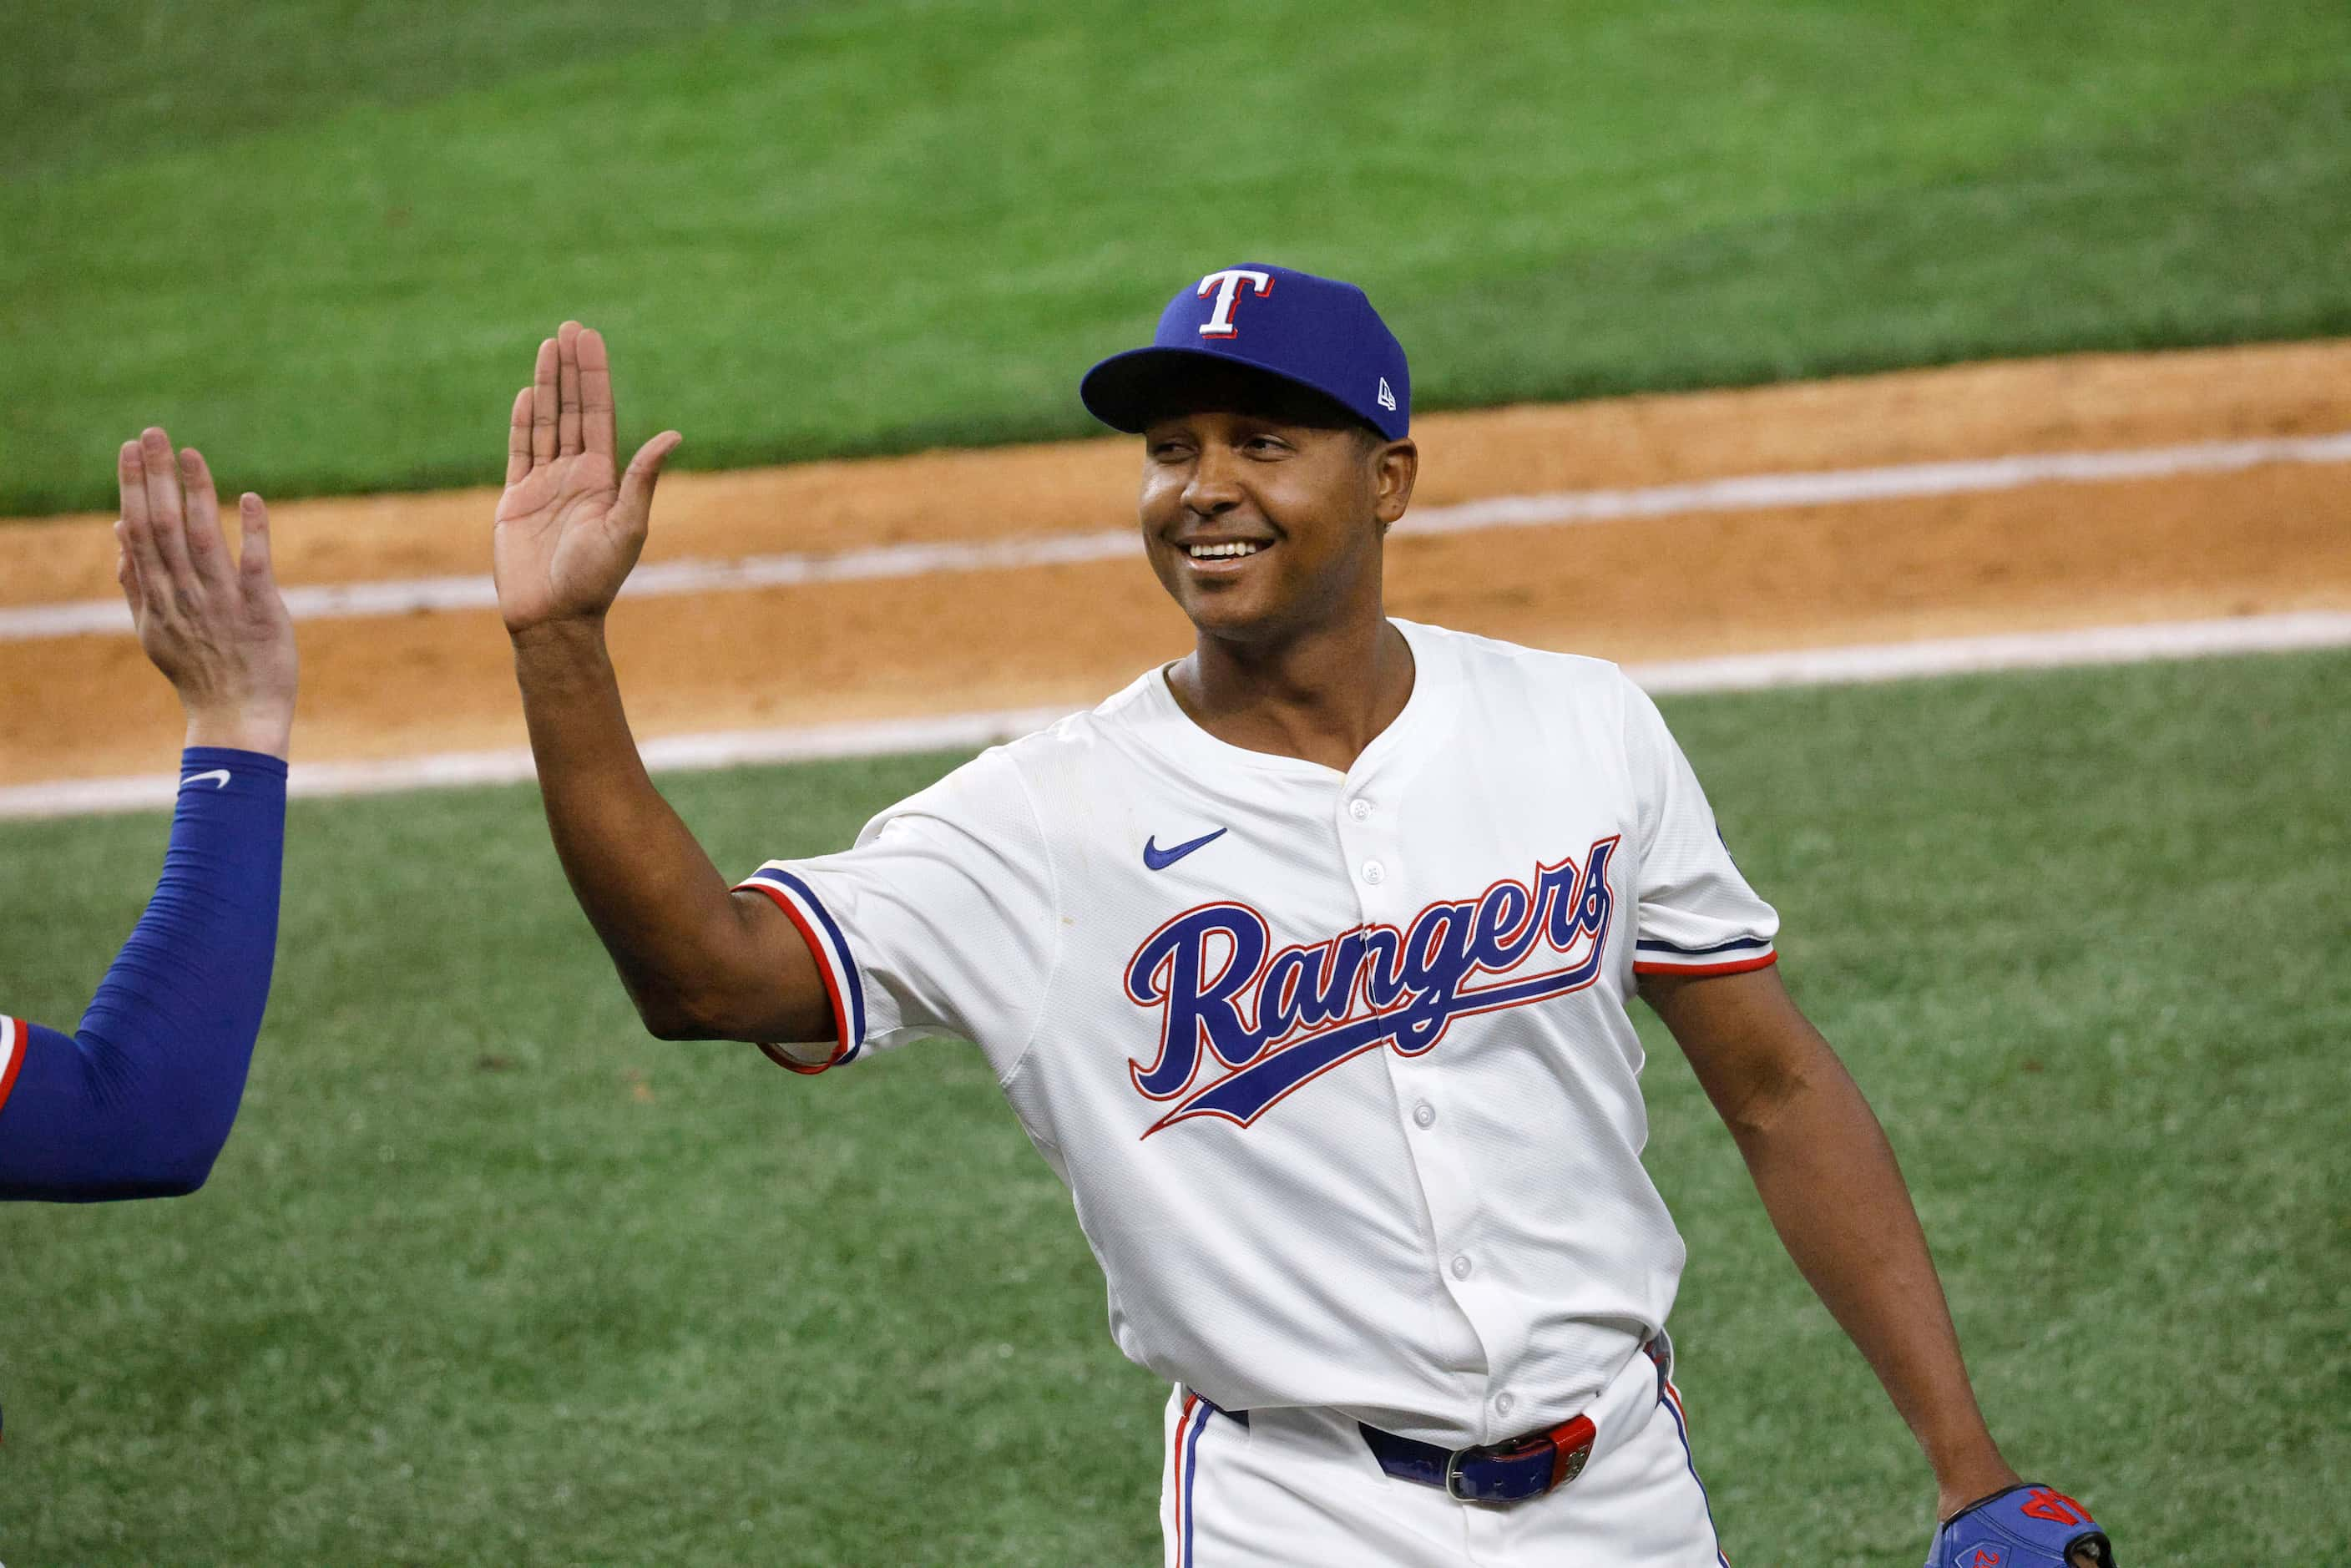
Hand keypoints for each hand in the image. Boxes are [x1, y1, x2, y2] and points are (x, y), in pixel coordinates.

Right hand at [115, 429, 297, 758]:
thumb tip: (119, 532)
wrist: (236, 717)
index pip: (139, 531)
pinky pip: (255, 566)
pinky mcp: (260, 612)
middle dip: (155, 477)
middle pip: (164, 527)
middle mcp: (184, 594)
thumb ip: (135, 582)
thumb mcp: (154, 630)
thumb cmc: (199, 672)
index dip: (133, 488)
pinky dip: (253, 531)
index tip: (129, 450)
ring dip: (196, 493)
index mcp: (158, 596)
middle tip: (151, 433)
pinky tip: (250, 498)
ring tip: (190, 453)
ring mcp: (222, 602)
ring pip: (203, 539)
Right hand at [493, 321, 680, 635]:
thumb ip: (642, 479)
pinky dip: (523, 422)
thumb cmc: (594, 580)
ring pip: (546, 424)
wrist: (553, 618)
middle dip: (572, 370)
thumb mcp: (627, 527)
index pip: (599, 416)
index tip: (590, 340)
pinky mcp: (516, 499)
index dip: (595, 377)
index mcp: (605, 479)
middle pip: (574, 411)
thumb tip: (673, 436)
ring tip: (549, 346)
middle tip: (570, 328)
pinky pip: (519, 451)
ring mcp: (545, 485)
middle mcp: (577, 476)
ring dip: (548, 386)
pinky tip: (528, 393)